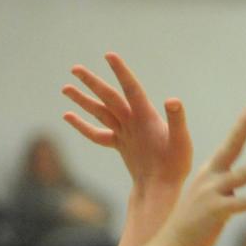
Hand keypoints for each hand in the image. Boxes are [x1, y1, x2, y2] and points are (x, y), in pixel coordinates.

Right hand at [63, 53, 192, 193]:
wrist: (164, 189)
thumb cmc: (175, 167)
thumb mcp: (180, 143)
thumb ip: (177, 121)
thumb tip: (173, 100)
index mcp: (147, 116)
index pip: (132, 89)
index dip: (121, 72)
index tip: (109, 55)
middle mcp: (134, 120)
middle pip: (109, 97)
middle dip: (92, 83)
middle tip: (75, 69)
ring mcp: (125, 132)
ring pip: (100, 111)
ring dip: (83, 100)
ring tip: (65, 88)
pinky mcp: (120, 145)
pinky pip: (97, 134)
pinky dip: (83, 126)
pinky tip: (68, 116)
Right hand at [157, 104, 245, 245]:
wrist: (172, 244)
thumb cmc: (193, 225)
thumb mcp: (207, 200)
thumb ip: (225, 190)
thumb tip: (241, 189)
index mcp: (209, 173)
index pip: (229, 145)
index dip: (242, 125)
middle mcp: (210, 178)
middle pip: (231, 146)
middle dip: (244, 125)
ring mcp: (212, 193)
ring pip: (241, 174)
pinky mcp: (216, 211)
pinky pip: (242, 203)